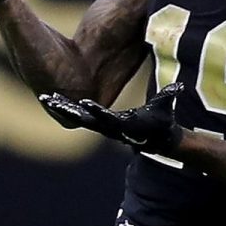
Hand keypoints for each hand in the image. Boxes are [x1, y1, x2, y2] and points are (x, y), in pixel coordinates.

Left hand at [38, 82, 183, 154]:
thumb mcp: (165, 107)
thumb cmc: (162, 121)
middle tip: (51, 100)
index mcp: (123, 124)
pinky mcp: (98, 124)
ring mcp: (102, 127)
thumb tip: (179, 86)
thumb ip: (169, 96)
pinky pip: (78, 116)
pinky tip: (52, 100)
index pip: (106, 118)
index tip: (83, 103)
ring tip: (45, 97)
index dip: (95, 111)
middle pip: (84, 119)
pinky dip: (66, 108)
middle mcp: (109, 127)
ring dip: (62, 108)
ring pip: (77, 118)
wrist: (157, 138)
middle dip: (68, 110)